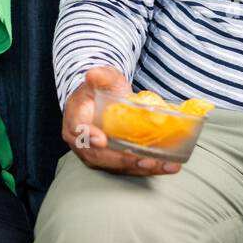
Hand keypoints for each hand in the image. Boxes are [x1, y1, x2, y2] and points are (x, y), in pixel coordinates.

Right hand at [61, 65, 182, 175]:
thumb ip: (100, 76)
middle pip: (99, 155)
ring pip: (116, 166)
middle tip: (144, 160)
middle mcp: (82, 142)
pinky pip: (127, 168)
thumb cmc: (101, 89)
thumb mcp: (103, 78)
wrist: (102, 100)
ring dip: (140, 168)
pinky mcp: (112, 161)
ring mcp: (97, 154)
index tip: (102, 140)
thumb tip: (93, 74)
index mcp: (76, 119)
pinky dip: (147, 168)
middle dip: (123, 160)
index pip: (78, 129)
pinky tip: (166, 166)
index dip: (88, 136)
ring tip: (162, 165)